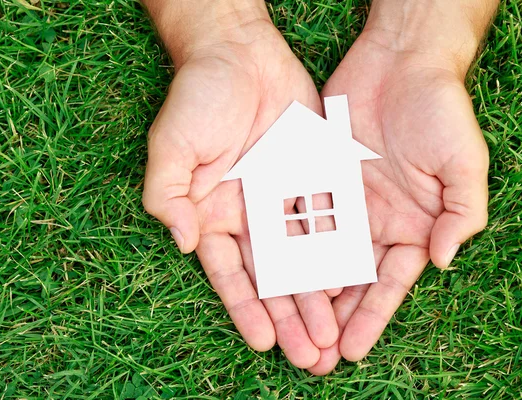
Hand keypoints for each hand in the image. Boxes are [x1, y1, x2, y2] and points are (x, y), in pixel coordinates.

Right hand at [141, 1, 338, 367]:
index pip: (231, 273)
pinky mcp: (312, 175)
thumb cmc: (197, 97)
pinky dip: (339, 252)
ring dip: (318, 296)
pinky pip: (329, 219)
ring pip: (305, 257)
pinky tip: (352, 283)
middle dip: (290, 317)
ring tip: (335, 335)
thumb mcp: (171, 147)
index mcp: (214, 214)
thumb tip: (185, 245)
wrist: (238, 52)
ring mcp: (282, 196)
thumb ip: (169, 196)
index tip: (265, 341)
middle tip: (312, 357)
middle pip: (273, 277)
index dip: (246, 308)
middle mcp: (249, 213)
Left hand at [307, 0, 496, 372]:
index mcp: (413, 226)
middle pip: (350, 280)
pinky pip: (300, 216)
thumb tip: (443, 261)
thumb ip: (461, 213)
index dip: (372, 317)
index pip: (389, 283)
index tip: (352, 350)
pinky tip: (270, 272)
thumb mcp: (464, 164)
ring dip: (305, 291)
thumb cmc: (441, 111)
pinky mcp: (318, 178)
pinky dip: (287, 244)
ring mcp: (345, 201)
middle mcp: (376, 220)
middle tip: (312, 355)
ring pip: (320, 255)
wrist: (402, 62)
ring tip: (285, 325)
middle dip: (333, 317)